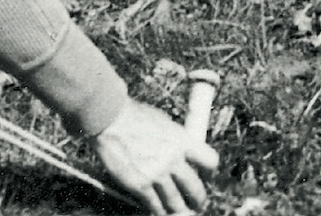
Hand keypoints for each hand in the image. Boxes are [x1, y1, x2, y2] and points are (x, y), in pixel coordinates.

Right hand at [93, 97, 216, 212]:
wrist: (110, 118)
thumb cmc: (134, 115)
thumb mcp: (163, 121)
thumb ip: (175, 139)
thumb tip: (183, 149)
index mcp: (182, 140)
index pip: (210, 161)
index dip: (210, 172)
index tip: (206, 177)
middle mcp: (173, 159)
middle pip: (196, 189)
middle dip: (199, 200)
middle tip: (198, 204)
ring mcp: (157, 174)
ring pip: (176, 203)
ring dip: (180, 211)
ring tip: (181, 212)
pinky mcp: (140, 185)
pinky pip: (155, 206)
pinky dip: (159, 211)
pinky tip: (160, 211)